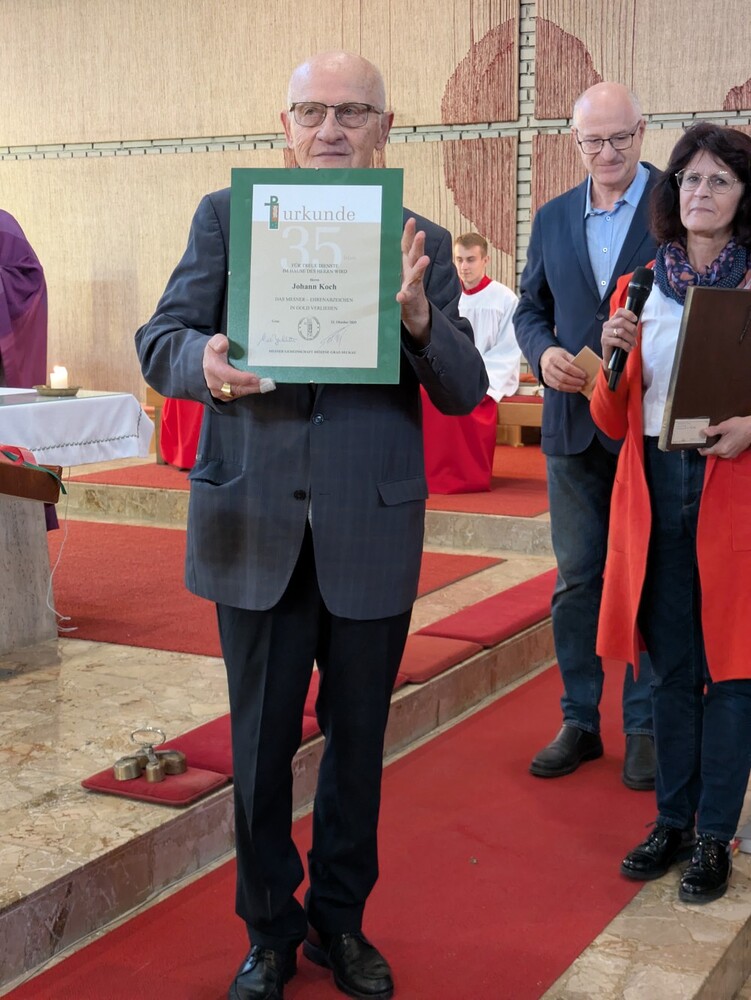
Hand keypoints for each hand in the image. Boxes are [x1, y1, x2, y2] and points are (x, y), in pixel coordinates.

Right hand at [203, 334, 264, 400]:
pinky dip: (249, 390)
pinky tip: (259, 386)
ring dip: (253, 389)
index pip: (227, 375)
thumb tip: (223, 345)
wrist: (208, 363)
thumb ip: (219, 341)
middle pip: (235, 387)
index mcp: (212, 367)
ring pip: (238, 392)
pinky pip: (238, 395)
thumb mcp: (215, 341)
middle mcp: (214, 382)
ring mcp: (218, 391)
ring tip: (266, 385)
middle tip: (266, 383)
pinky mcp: (224, 396)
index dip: (242, 378)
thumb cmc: (215, 351)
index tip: (255, 377)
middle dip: (252, 386)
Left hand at [396, 216, 430, 344]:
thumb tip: (374, 241)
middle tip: (421, 234)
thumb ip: (390, 258)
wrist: (414, 310)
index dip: (409, 233)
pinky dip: (403, 296)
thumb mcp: (395, 271)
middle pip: (415, 255)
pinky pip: (406, 297)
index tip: (412, 221)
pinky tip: (400, 295)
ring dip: (420, 267)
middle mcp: (411, 271)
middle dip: (418, 245)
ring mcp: (412, 285)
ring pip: (417, 274)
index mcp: (406, 263)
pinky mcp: (409, 299)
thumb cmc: (401, 286)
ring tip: (425, 260)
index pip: (407, 245)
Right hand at [540, 346, 586, 392]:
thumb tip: (583, 369)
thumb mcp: (565, 353)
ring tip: (580, 387)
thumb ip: (573, 360)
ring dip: (571, 387)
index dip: (576, 372)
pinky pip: (557, 388)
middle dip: (575, 381)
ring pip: (560, 385)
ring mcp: (546, 375)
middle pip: (563, 377)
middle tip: (583, 382)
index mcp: (554, 358)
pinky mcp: (547, 381)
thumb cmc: (557, 355)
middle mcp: (548, 367)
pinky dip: (567, 389)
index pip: (566, 367)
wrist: (544, 357)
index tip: (584, 375)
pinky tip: (574, 389)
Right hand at [601, 308, 638, 368]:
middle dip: (632, 329)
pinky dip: (626, 345)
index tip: (636, 319)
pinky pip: (619, 341)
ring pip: (621, 332)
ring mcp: (605, 333)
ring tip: (633, 344)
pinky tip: (629, 349)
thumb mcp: (624, 332)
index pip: (620, 311)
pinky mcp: (605, 341)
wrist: (610, 357)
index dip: (629, 314)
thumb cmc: (619, 342)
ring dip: (630, 338)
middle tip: (636, 336)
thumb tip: (637, 320)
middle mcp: (607, 325)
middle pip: (622, 321)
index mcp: (612, 320)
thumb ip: (628, 325)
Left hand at [698, 416, 750, 458]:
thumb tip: (703, 432)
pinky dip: (722, 447)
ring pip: (718, 453)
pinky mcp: (736, 453)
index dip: (700, 448)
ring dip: (716, 447)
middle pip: (712, 453)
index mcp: (721, 449)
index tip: (698, 443)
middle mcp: (726, 454)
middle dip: (708, 446)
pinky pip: (725, 452)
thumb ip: (713, 430)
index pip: (705, 452)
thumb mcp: (724, 426)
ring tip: (715, 438)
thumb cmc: (741, 426)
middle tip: (706, 438)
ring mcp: (731, 454)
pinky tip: (724, 440)